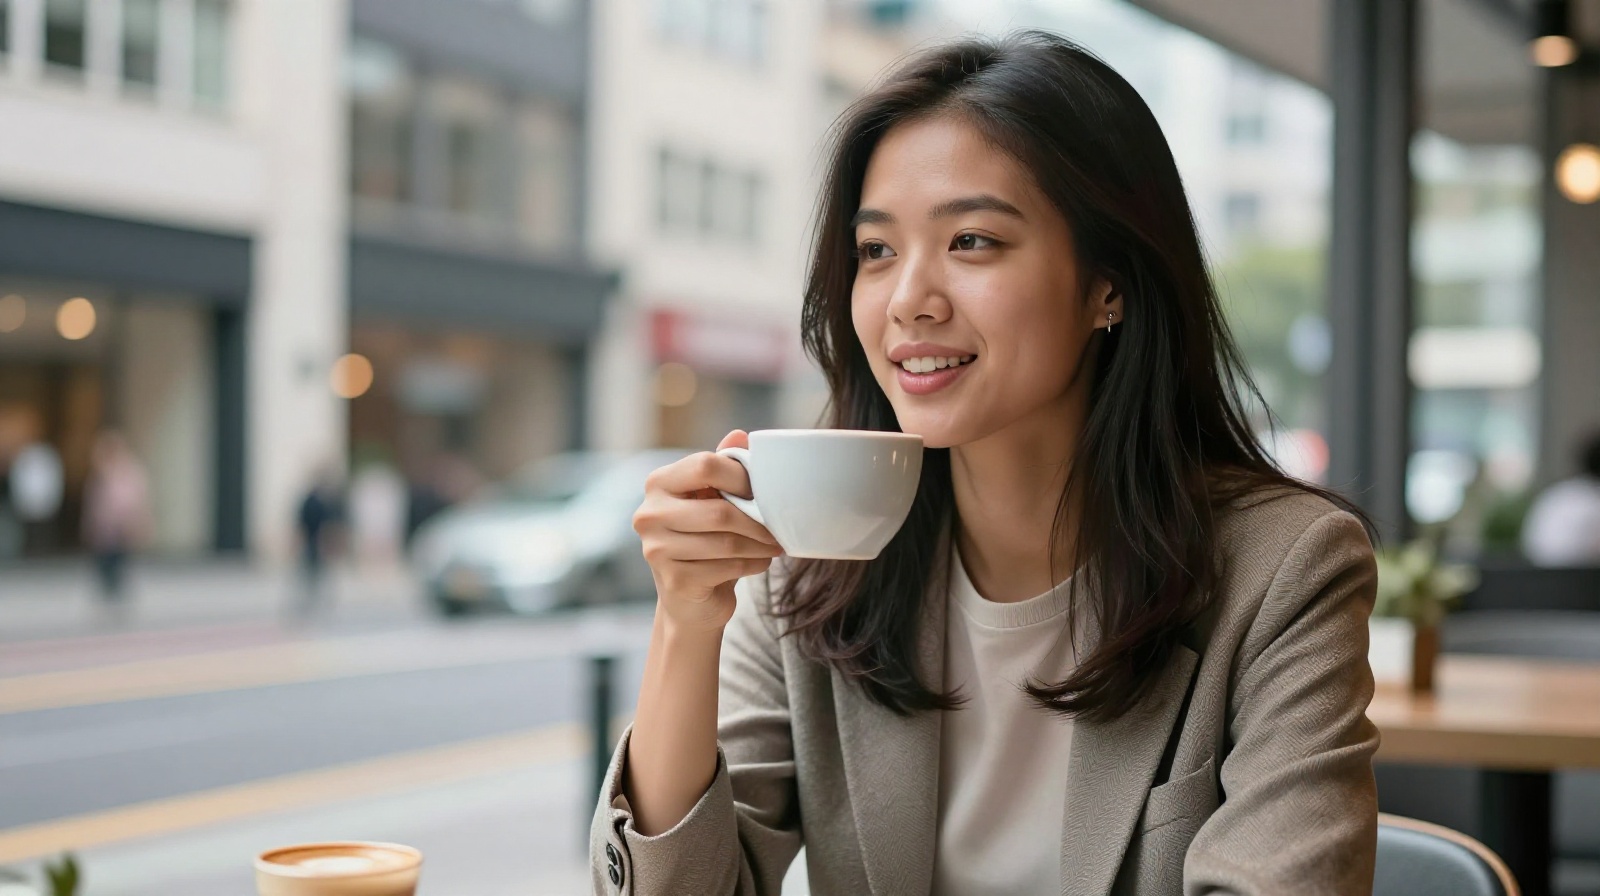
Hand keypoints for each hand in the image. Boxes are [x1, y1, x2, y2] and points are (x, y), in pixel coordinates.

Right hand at [633, 430, 782, 632]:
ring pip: (727, 542)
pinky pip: (727, 567)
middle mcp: (649, 514)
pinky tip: (761, 561)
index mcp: (658, 484)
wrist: (689, 599)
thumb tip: (740, 434)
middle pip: (719, 511)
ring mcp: (656, 550)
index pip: (705, 466)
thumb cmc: (704, 540)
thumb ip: (723, 467)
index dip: (741, 477)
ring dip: (760, 544)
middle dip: (757, 520)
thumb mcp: (712, 500)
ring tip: (774, 544)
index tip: (761, 490)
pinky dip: (754, 563)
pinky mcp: (674, 581)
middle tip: (779, 525)